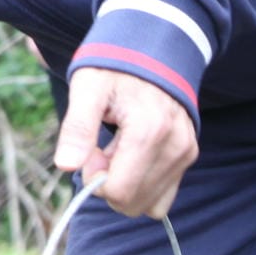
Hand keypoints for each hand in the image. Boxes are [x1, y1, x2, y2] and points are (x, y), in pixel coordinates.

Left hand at [52, 68, 198, 216]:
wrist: (151, 50)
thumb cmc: (113, 69)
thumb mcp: (87, 89)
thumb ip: (77, 128)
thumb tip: (66, 165)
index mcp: (148, 131)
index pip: (119, 191)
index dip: (95, 180)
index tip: (91, 152)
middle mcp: (174, 146)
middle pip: (134, 203)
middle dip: (110, 184)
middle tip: (103, 150)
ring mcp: (185, 152)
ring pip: (150, 204)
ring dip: (128, 184)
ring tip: (120, 148)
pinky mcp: (188, 154)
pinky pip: (164, 194)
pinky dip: (145, 183)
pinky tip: (134, 154)